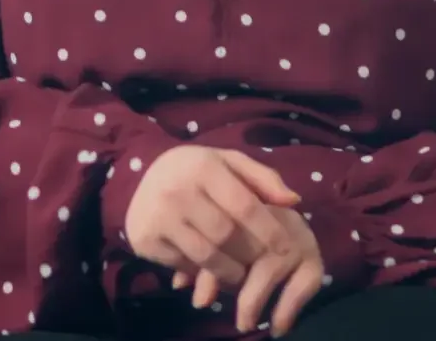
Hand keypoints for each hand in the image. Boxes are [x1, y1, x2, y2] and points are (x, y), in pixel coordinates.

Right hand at [124, 145, 301, 287]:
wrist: (141, 179)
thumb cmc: (196, 170)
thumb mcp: (229, 162)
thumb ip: (263, 178)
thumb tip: (294, 200)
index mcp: (203, 166)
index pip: (245, 205)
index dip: (269, 230)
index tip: (286, 248)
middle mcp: (178, 190)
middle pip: (227, 236)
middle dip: (249, 253)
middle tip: (259, 262)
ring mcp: (159, 216)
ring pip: (207, 257)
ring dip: (229, 271)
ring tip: (239, 272)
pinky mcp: (144, 239)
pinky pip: (184, 266)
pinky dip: (200, 272)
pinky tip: (207, 268)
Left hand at [176, 207, 323, 336]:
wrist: (274, 233)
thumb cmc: (226, 232)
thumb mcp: (210, 244)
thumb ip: (197, 260)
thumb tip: (180, 285)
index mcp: (244, 202)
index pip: (226, 229)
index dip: (211, 268)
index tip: (200, 299)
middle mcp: (275, 214)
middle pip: (248, 245)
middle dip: (228, 281)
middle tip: (213, 307)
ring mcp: (298, 234)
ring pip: (273, 262)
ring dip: (255, 296)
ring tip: (243, 322)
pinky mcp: (314, 258)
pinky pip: (307, 281)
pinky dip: (290, 306)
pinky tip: (277, 327)